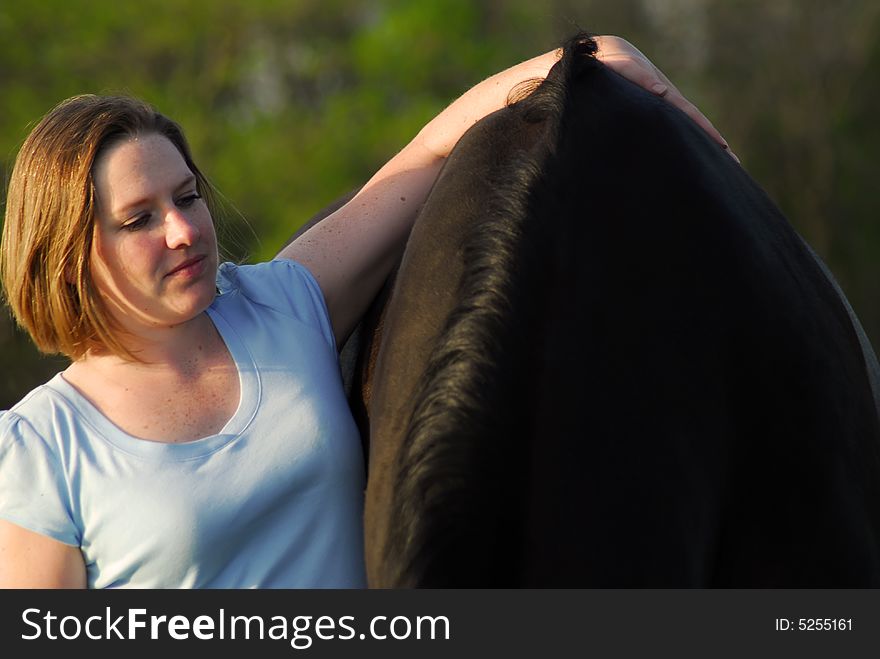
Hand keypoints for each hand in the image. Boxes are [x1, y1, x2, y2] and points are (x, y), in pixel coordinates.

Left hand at [594, 35, 738, 162]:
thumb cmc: (612, 61)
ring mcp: (662, 106)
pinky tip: (688, 153)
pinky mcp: (653, 110)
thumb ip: (640, 77)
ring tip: (719, 164)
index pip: (691, 115)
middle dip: (714, 142)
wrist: (607, 54)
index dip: (707, 131)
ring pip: (686, 127)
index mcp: (665, 93)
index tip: (723, 147)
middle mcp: (668, 101)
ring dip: (702, 144)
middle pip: (696, 124)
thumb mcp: (623, 67)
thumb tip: (663, 91)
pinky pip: (672, 128)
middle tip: (735, 163)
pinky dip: (685, 140)